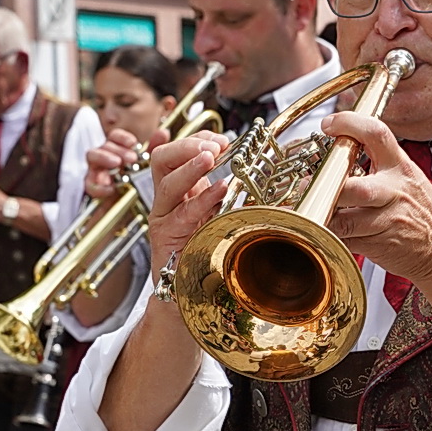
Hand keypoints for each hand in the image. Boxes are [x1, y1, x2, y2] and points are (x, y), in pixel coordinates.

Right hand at [84, 127, 164, 199]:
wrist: (125, 200)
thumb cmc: (134, 178)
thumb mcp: (145, 162)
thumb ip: (153, 148)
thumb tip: (164, 132)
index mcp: (116, 148)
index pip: (114, 136)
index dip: (122, 137)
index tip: (133, 143)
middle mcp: (104, 156)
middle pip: (105, 145)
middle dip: (118, 149)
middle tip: (131, 157)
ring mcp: (95, 169)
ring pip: (93, 157)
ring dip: (104, 158)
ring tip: (117, 164)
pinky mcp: (92, 186)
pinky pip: (90, 183)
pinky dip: (99, 186)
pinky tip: (110, 188)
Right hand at [147, 131, 227, 280]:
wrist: (185, 291)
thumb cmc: (204, 250)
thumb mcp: (221, 213)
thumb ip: (233, 191)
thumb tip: (269, 173)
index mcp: (179, 188)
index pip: (176, 151)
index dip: (196, 139)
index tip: (220, 139)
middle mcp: (167, 199)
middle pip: (162, 159)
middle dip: (187, 146)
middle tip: (213, 147)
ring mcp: (163, 217)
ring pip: (167, 183)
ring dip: (190, 167)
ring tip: (211, 157)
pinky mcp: (165, 237)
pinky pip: (182, 214)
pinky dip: (202, 200)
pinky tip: (219, 189)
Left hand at [324, 112, 431, 283]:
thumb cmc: (424, 215)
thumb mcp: (409, 179)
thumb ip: (380, 164)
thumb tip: (342, 152)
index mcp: (401, 168)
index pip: (376, 134)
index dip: (349, 124)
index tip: (329, 124)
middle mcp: (395, 191)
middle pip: (354, 187)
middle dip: (327, 187)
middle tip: (309, 184)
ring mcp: (388, 220)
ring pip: (343, 220)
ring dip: (321, 216)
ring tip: (308, 211)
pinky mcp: (379, 245)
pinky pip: (345, 239)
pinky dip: (329, 236)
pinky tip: (323, 230)